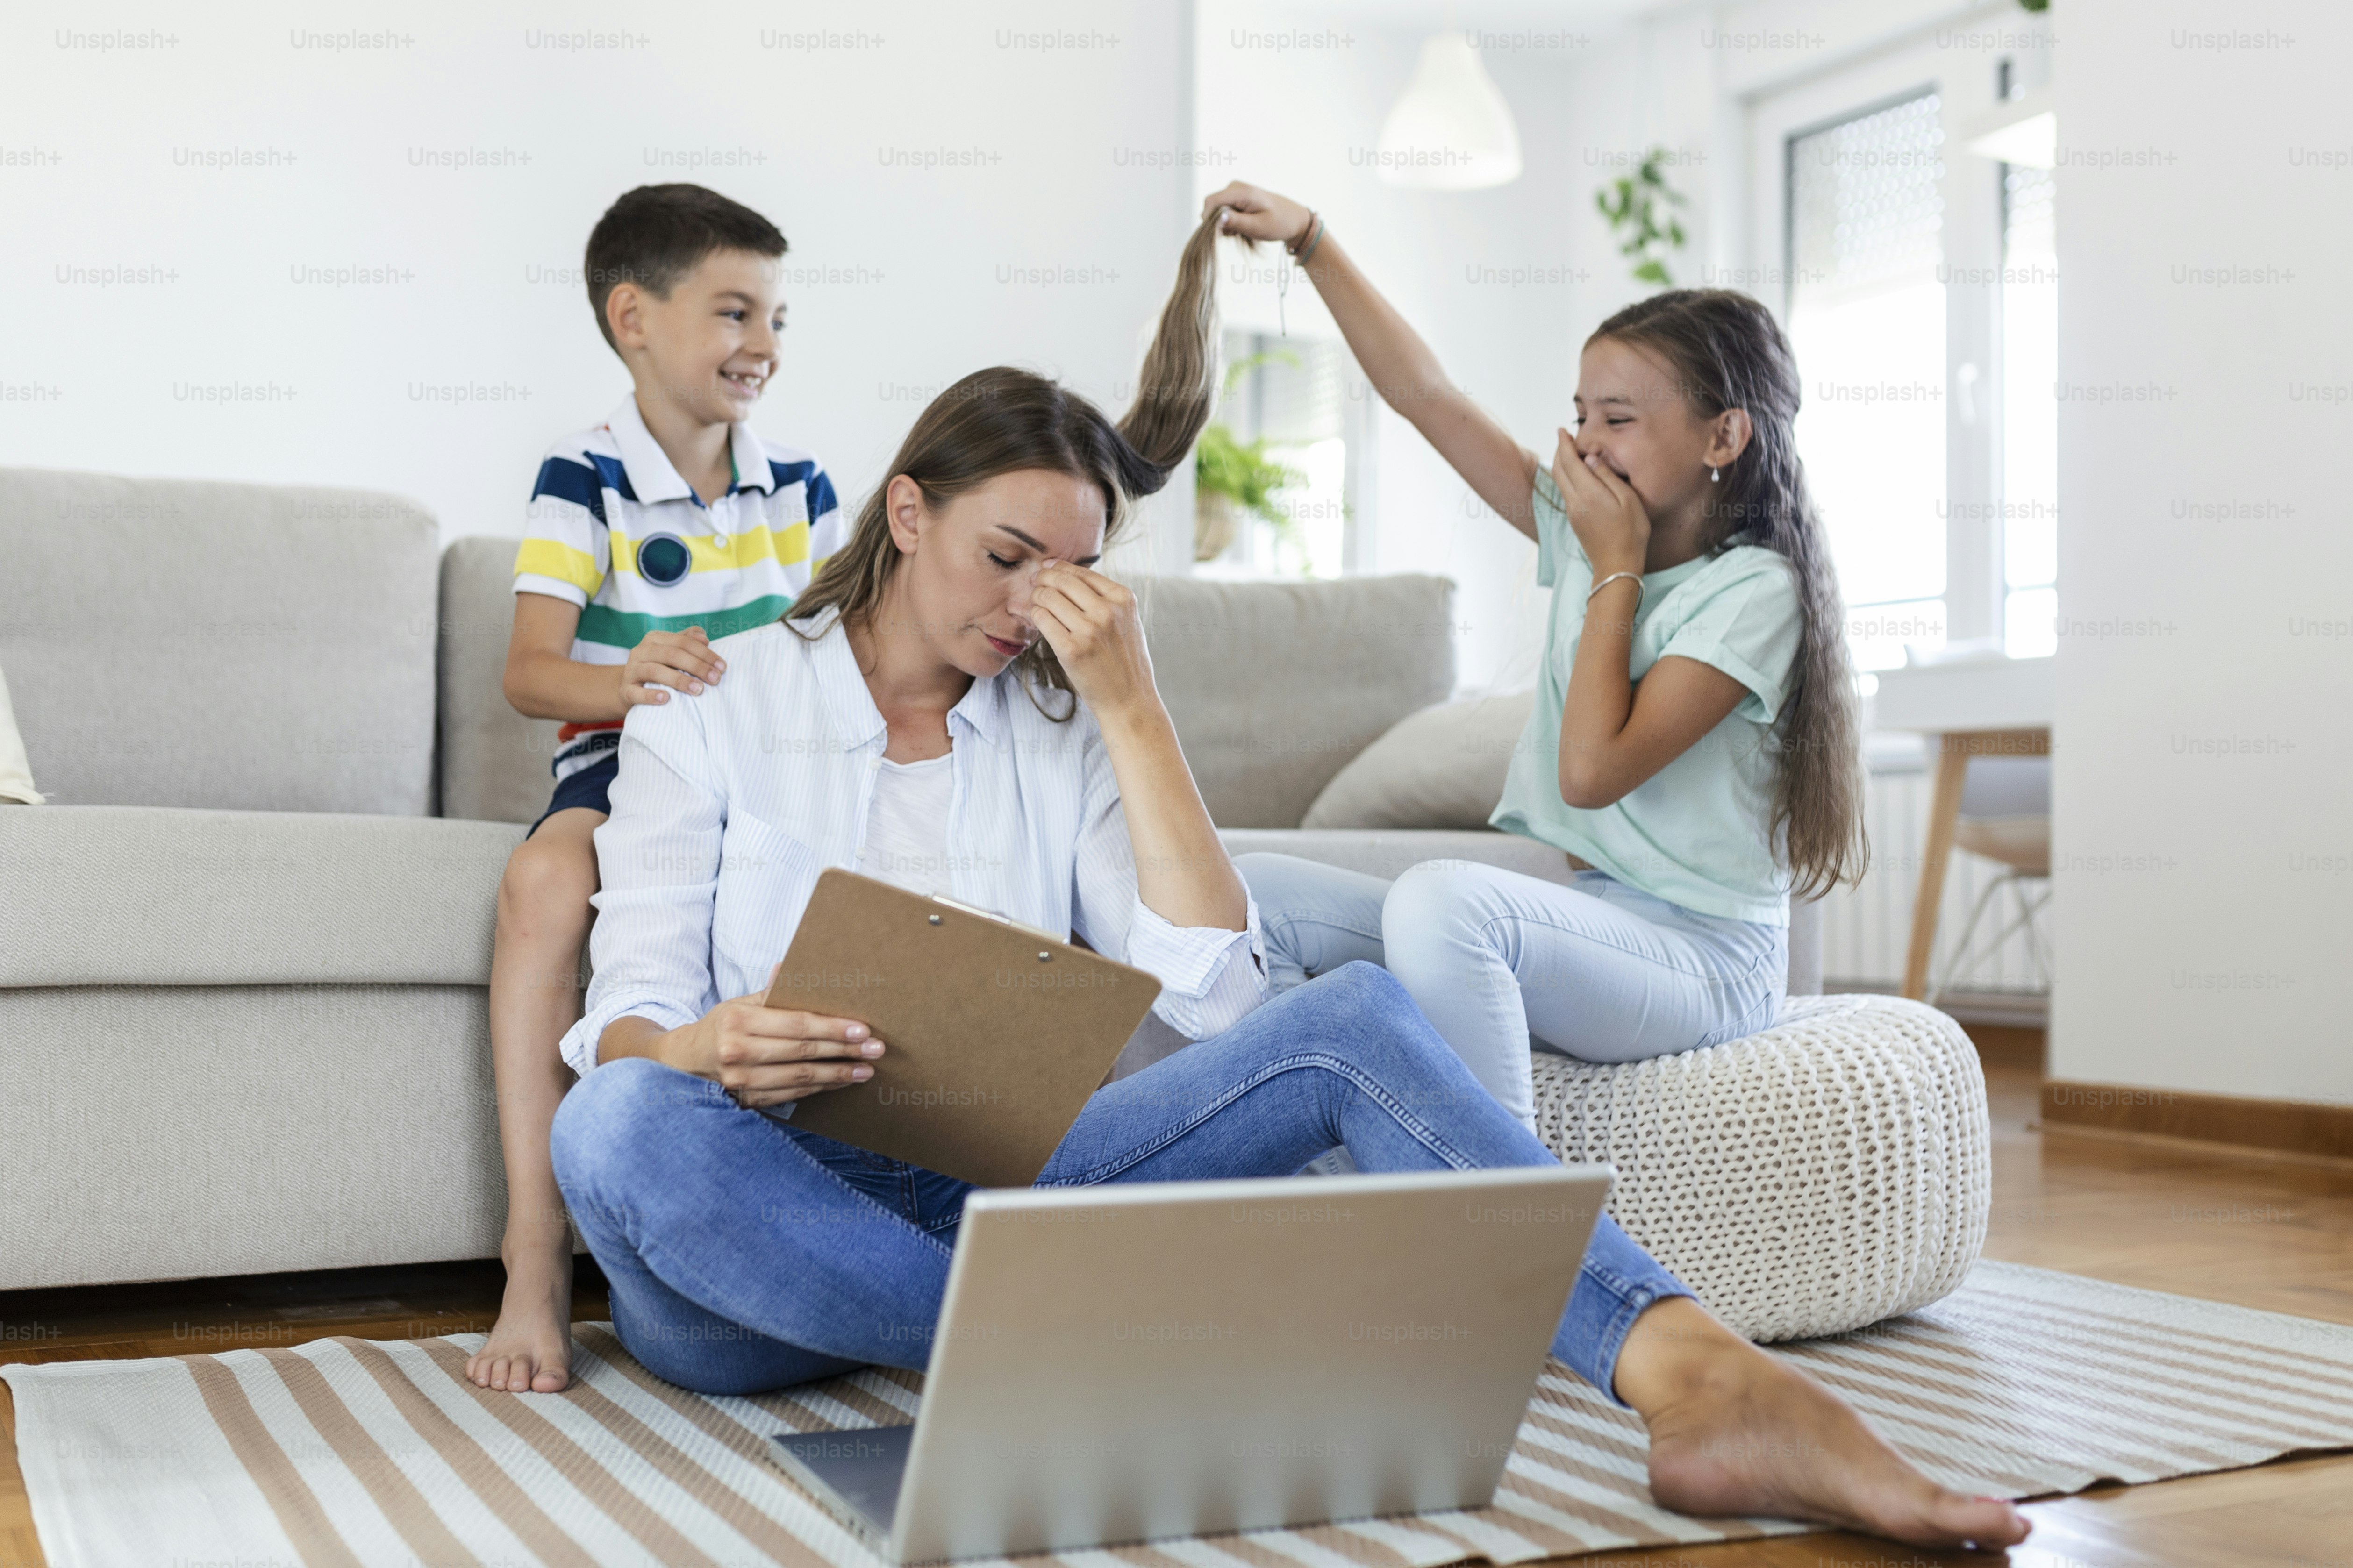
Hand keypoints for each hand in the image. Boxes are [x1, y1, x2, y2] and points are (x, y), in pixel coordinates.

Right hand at [622, 626, 723, 706]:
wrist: (628, 688)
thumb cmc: (658, 668)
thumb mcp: (671, 652)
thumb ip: (687, 641)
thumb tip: (704, 638)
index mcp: (655, 639)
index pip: (683, 642)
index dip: (704, 653)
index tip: (722, 667)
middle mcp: (641, 651)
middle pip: (672, 654)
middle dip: (697, 666)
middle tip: (715, 679)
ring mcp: (631, 670)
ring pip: (655, 671)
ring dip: (679, 680)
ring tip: (698, 690)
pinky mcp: (625, 690)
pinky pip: (636, 692)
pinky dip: (651, 695)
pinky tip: (666, 698)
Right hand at [658, 963, 883, 1108]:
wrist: (683, 1064)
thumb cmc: (719, 1027)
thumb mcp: (739, 1004)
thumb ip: (771, 991)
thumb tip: (790, 965)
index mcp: (738, 1022)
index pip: (796, 1025)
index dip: (832, 1028)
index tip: (862, 1030)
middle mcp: (737, 1053)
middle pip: (802, 1053)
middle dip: (844, 1051)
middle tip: (876, 1049)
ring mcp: (741, 1082)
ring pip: (800, 1079)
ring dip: (837, 1074)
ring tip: (866, 1069)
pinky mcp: (747, 1101)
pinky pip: (791, 1095)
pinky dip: (819, 1089)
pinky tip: (840, 1081)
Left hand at [1025, 561, 1157, 722]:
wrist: (1129, 700)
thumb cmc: (1124, 662)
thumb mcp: (1126, 622)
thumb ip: (1105, 599)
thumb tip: (1067, 575)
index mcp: (1123, 599)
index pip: (1081, 572)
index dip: (1058, 567)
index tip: (1046, 569)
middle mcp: (1108, 611)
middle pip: (1062, 580)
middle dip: (1042, 579)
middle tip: (1034, 584)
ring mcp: (1089, 630)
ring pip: (1048, 597)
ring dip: (1036, 598)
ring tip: (1035, 604)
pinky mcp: (1071, 649)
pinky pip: (1042, 619)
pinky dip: (1035, 616)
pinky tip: (1037, 621)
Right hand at [1201, 182, 1313, 249]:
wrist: (1294, 218)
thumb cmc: (1279, 223)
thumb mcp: (1257, 227)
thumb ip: (1235, 222)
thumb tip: (1215, 218)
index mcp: (1242, 191)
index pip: (1211, 201)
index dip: (1209, 220)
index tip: (1221, 234)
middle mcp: (1235, 186)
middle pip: (1212, 207)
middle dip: (1219, 224)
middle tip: (1239, 233)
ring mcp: (1235, 190)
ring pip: (1216, 210)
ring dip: (1226, 224)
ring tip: (1244, 230)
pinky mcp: (1236, 196)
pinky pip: (1223, 210)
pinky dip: (1230, 221)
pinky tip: (1243, 225)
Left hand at [1551, 430, 1651, 580]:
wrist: (1617, 566)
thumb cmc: (1630, 533)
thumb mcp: (1628, 500)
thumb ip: (1607, 476)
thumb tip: (1590, 458)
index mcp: (1587, 493)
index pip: (1569, 461)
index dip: (1564, 444)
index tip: (1562, 430)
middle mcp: (1574, 502)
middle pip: (1559, 470)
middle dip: (1560, 451)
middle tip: (1565, 438)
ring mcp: (1572, 512)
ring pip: (1560, 481)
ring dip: (1562, 464)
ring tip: (1571, 452)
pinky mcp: (1574, 520)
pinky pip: (1566, 492)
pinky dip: (1567, 477)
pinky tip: (1577, 475)